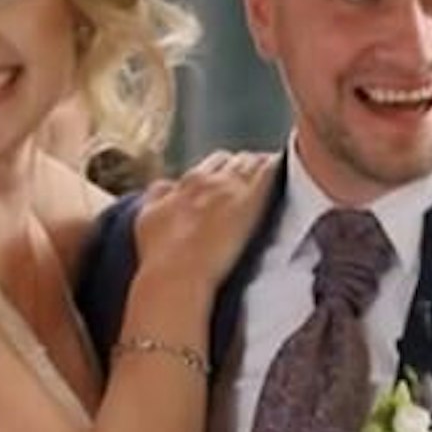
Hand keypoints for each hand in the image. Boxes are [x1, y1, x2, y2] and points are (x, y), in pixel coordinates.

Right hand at [134, 151, 276, 285]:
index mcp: (186, 184)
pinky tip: (284, 172)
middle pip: (231, 161)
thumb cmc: (160, 253)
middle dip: (240, 166)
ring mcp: (230, 188)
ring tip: (271, 172)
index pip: (210, 166)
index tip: (226, 181)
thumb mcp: (147, 217)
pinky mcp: (250, 199)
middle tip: (251, 178)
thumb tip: (165, 185)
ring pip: (251, 162)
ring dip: (260, 166)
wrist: (177, 270)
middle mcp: (208, 180)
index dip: (220, 172)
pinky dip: (276, 169)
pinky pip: (268, 171)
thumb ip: (157, 196)